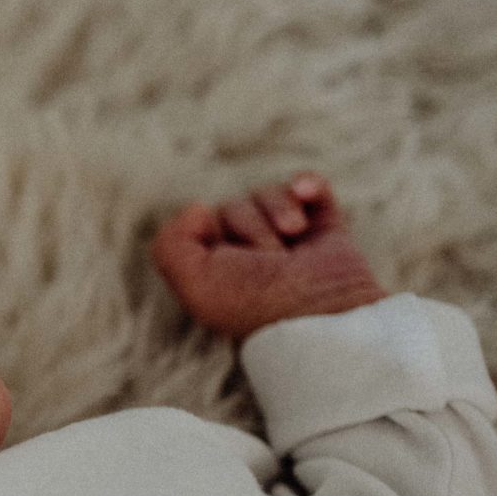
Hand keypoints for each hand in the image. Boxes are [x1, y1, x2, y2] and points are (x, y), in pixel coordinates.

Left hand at [150, 173, 388, 342]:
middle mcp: (250, 253)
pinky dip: (307, 185)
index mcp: (218, 268)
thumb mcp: (195, 284)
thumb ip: (172, 244)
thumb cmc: (256, 303)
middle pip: (234, 205)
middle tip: (270, 262)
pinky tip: (305, 193)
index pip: (201, 223)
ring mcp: (289, 239)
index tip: (230, 263)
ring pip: (269, 194)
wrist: (322, 310)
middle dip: (251, 229)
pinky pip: (309, 185)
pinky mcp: (324, 225)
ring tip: (293, 243)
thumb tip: (199, 207)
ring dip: (279, 213)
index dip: (213, 233)